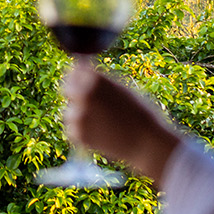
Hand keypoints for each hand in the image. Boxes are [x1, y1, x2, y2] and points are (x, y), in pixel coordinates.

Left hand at [63, 61, 180, 186]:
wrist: (147, 143)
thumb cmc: (140, 114)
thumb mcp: (120, 88)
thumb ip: (99, 81)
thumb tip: (81, 72)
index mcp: (94, 79)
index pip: (73, 71)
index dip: (78, 78)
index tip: (83, 84)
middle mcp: (82, 94)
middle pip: (66, 89)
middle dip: (76, 95)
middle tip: (90, 105)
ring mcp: (78, 115)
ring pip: (69, 112)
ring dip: (79, 115)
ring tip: (102, 123)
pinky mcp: (77, 134)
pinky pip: (72, 130)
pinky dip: (82, 132)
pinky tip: (100, 134)